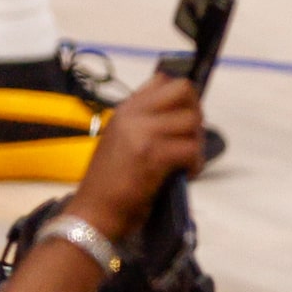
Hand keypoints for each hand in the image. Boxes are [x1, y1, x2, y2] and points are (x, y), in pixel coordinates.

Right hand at [62, 73, 205, 239]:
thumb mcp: (122, 141)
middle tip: (190, 137)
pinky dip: (195, 163)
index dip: (182, 97)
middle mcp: (132, 115)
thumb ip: (145, 124)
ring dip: (197, 142)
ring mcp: (142, 132)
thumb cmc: (111, 182)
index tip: (183, 118)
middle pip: (184, 90)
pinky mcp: (152, 155)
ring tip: (187, 160)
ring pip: (192, 121)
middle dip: (195, 112)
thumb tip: (183, 114)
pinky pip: (192, 148)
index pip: (163, 80)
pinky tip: (185, 174)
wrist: (93, 210)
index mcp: (125, 110)